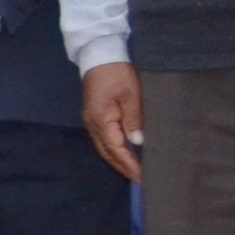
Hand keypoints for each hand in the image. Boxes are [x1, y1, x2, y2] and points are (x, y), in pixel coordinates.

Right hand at [79, 64, 143, 181]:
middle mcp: (93, 124)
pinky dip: (114, 150)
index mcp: (101, 120)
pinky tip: (124, 152)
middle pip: (107, 152)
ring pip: (104, 148)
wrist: (99, 54)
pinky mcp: (95, 115)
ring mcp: (91, 120)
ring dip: (118, 160)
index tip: (142, 177)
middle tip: (140, 180)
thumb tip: (137, 142)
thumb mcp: (130, 94)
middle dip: (123, 167)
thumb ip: (134, 118)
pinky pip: (104, 139)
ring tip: (133, 170)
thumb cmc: (117, 73)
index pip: (116, 149)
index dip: (130, 164)